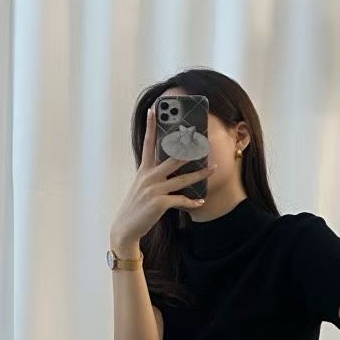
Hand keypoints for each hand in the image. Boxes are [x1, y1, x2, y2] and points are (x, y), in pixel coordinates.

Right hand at [109, 103, 217, 247]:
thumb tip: (171, 170)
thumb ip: (154, 176)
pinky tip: (200, 201)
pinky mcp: (159, 203)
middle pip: (173, 159)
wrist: (126, 228)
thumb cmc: (136, 207)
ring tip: (213, 169)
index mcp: (144, 170)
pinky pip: (181, 200)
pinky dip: (192, 201)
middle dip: (189, 150)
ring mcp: (154, 189)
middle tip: (202, 139)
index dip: (151, 126)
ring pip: (182, 178)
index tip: (154, 110)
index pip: (147, 143)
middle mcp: (148, 177)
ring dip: (200, 174)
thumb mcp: (142, 187)